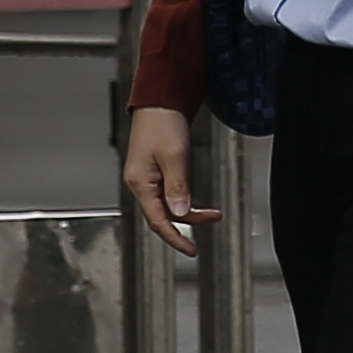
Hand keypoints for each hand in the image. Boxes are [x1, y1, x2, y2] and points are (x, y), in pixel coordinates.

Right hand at [124, 104, 216, 256]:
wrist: (159, 102)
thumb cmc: (162, 123)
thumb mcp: (174, 156)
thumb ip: (178, 187)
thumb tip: (182, 214)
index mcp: (140, 183)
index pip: (157, 221)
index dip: (175, 238)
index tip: (191, 250)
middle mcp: (140, 184)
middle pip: (163, 216)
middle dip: (188, 224)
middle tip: (211, 222)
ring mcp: (147, 179)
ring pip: (167, 206)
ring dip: (189, 212)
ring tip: (212, 213)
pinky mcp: (154, 173)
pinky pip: (168, 195)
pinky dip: (184, 201)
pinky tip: (196, 202)